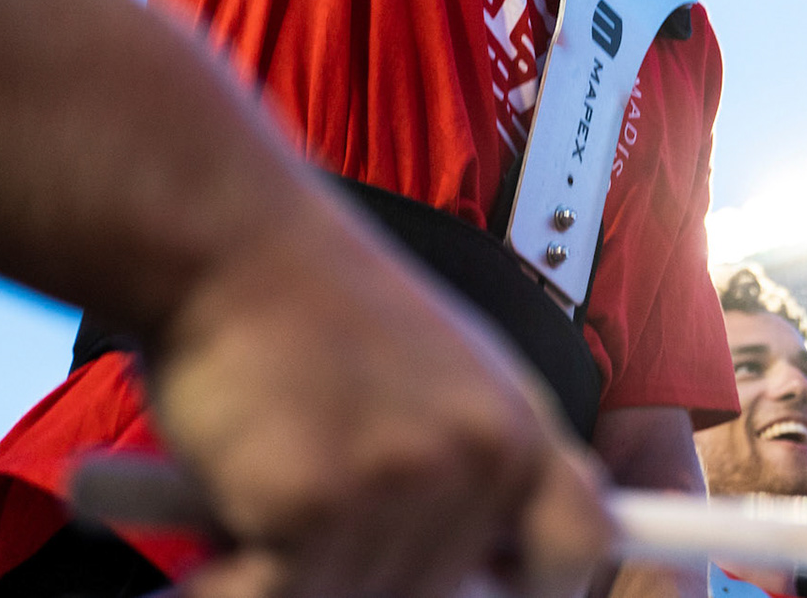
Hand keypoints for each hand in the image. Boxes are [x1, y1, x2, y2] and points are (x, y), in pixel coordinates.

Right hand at [146, 183, 611, 597]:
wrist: (233, 244)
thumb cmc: (314, 308)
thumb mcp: (442, 371)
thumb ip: (472, 459)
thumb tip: (487, 565)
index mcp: (519, 422)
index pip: (580, 543)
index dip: (543, 583)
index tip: (488, 584)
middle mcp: (482, 455)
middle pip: (440, 595)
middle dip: (366, 569)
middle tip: (314, 501)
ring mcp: (407, 481)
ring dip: (292, 571)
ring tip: (266, 484)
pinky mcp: (319, 505)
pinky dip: (228, 582)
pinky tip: (226, 517)